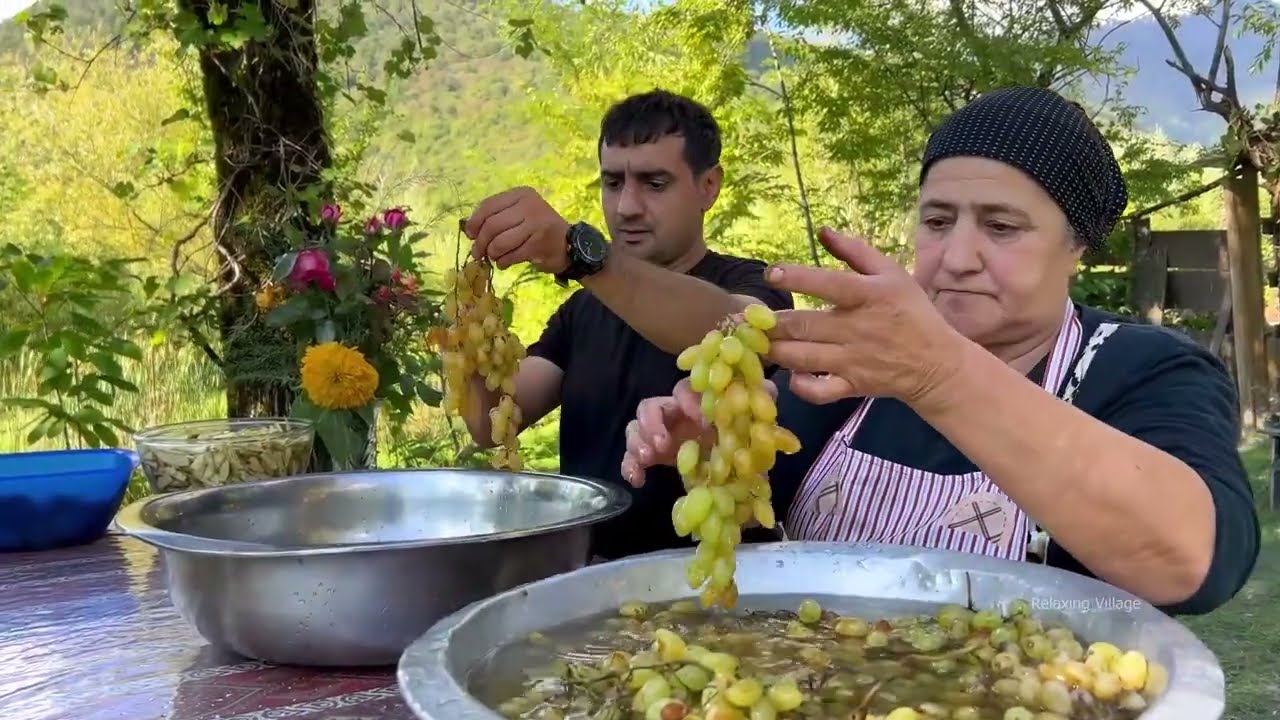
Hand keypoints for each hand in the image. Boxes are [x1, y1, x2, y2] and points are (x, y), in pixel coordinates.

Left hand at [463, 186, 570, 272]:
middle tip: (477, 252)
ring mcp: (535, 225)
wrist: (570, 245)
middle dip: (480, 242)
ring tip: (493, 257)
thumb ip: (496, 216)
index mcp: (521, 194)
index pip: (488, 205)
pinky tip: (504, 263)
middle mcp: (529, 205)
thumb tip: (469, 229)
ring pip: (499, 242)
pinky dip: (503, 262)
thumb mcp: (519, 214)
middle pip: (491, 225)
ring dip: (491, 253)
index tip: (470, 235)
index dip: (474, 222)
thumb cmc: (538, 229)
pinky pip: (510, 255)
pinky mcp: (538, 244)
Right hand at [620, 377, 778, 486]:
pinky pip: (630, 457)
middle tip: (662, 445)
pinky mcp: (652, 457)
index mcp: (696, 404)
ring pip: (634, 428)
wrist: (734, 468)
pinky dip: (629, 466)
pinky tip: (638, 480)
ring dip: (637, 442)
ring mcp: (659, 436)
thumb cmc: (741, 439)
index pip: (683, 390)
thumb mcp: (754, 423)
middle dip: (652, 424)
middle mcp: (673, 415)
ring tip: (647, 459)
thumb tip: (769, 390)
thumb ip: (760, 404)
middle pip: (649, 406)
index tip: (702, 420)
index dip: (689, 401)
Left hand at [765, 227, 967, 406]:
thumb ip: (855, 251)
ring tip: (758, 343)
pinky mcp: (852, 386)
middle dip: (771, 323)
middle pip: (805, 326)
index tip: (772, 274)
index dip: (798, 278)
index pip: (830, 284)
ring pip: (803, 357)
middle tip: (748, 320)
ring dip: (775, 351)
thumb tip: (822, 231)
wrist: (936, 362)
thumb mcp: (891, 273)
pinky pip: (819, 390)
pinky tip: (791, 374)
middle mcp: (858, 329)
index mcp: (869, 296)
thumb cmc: (911, 311)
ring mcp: (853, 360)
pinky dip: (800, 385)